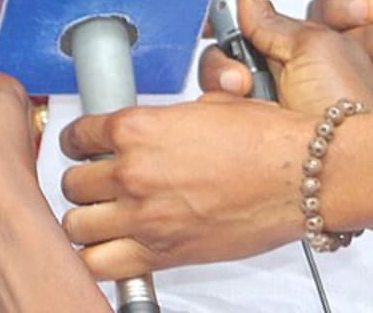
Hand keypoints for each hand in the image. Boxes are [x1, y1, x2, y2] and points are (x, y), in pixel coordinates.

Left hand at [63, 0, 372, 278]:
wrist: (300, 176)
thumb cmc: (265, 140)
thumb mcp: (204, 108)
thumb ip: (162, 122)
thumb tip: (147, 132)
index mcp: (138, 127)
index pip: (78, 134)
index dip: (79, 141)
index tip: (84, 147)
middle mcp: (133, 171)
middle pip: (72, 182)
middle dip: (82, 182)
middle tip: (97, 183)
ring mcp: (144, 215)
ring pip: (76, 225)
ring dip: (86, 220)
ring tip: (102, 216)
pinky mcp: (161, 253)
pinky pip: (101, 264)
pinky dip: (99, 259)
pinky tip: (111, 248)